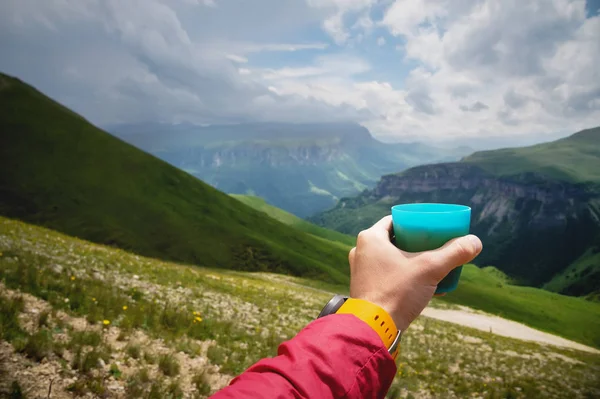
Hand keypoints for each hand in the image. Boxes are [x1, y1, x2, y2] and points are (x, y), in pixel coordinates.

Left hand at [348, 215, 481, 331]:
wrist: (375, 328)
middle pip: (395, 240)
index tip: (432, 228)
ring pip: (392, 259)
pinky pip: (388, 275)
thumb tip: (476, 242)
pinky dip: (404, 277)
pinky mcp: (365, 288)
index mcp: (370, 238)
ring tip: (433, 268)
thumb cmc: (397, 292)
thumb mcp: (430, 268)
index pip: (396, 220)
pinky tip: (424, 287)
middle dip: (417, 244)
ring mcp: (361, 271)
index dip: (415, 222)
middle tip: (436, 248)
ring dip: (412, 262)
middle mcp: (361, 251)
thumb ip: (454, 253)